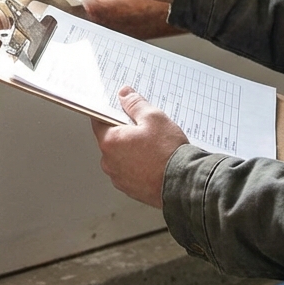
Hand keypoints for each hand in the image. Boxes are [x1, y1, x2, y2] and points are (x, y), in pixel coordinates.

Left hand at [91, 87, 188, 207]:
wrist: (184, 183)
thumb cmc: (168, 152)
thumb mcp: (154, 117)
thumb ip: (135, 104)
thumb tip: (124, 95)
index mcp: (110, 142)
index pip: (99, 120)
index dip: (110, 112)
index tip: (119, 109)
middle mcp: (109, 162)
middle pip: (111, 140)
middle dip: (124, 132)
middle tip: (144, 129)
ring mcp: (119, 178)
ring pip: (120, 157)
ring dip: (131, 150)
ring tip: (152, 148)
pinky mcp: (130, 189)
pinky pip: (129, 171)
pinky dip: (138, 165)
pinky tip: (154, 161)